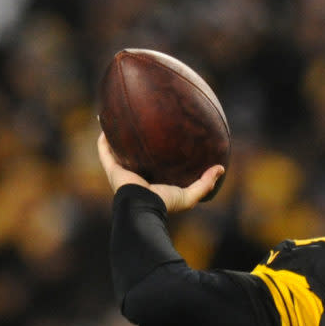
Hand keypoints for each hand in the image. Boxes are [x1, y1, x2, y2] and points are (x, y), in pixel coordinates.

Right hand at [97, 132, 224, 212]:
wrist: (144, 208)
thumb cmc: (166, 204)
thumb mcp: (190, 195)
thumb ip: (205, 183)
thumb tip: (221, 168)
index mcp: (151, 181)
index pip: (152, 164)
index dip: (155, 153)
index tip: (160, 138)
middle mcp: (135, 175)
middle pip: (133, 155)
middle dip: (134, 141)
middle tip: (139, 123)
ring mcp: (122, 172)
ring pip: (116, 150)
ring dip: (115, 136)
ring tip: (117, 117)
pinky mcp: (112, 169)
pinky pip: (104, 150)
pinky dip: (103, 137)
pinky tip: (104, 121)